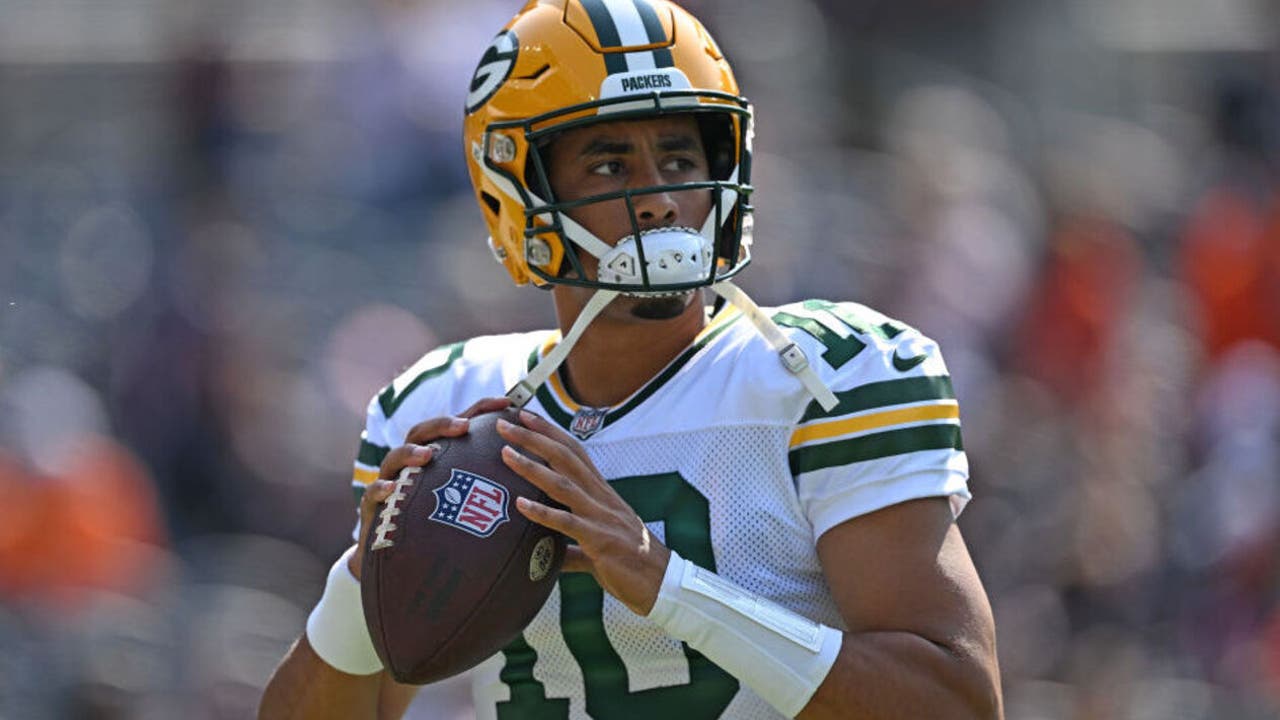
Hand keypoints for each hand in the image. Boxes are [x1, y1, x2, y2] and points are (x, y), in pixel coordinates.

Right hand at [349, 396, 512, 579]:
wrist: (403, 565)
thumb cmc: (444, 532)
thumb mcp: (471, 508)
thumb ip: (499, 492)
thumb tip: (544, 482)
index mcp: (439, 459)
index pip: (458, 426)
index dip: (480, 410)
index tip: (506, 403)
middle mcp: (412, 465)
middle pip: (422, 432)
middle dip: (442, 425)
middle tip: (463, 426)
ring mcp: (391, 482)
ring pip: (394, 458)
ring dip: (410, 452)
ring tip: (427, 455)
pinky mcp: (373, 508)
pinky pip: (373, 495)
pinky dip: (381, 489)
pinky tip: (393, 490)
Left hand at [496, 409, 670, 615]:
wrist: (662, 583)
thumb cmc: (631, 564)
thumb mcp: (599, 547)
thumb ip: (573, 548)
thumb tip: (552, 557)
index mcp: (601, 493)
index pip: (574, 451)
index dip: (550, 431)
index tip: (525, 416)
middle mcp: (601, 497)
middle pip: (564, 457)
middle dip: (534, 438)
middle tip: (505, 423)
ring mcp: (600, 517)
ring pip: (562, 484)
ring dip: (532, 467)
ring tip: (505, 453)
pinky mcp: (599, 540)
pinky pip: (566, 523)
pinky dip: (542, 512)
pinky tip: (520, 505)